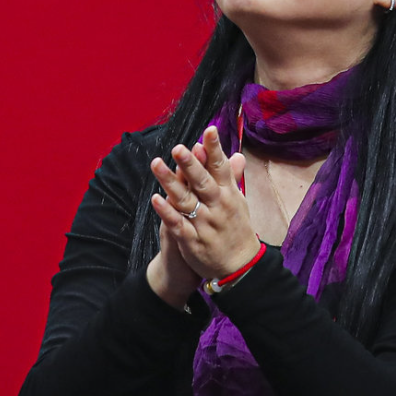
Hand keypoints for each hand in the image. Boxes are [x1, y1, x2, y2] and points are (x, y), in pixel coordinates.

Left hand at [149, 126, 257, 281]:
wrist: (240, 266)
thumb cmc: (236, 228)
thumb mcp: (239, 201)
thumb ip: (232, 177)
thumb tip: (236, 154)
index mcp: (229, 194)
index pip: (221, 167)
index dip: (215, 148)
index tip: (209, 130)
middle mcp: (217, 207)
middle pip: (203, 182)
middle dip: (191, 164)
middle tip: (178, 147)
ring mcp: (205, 224)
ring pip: (186, 200)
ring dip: (171, 182)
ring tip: (156, 164)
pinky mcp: (193, 240)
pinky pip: (178, 224)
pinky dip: (167, 212)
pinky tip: (156, 199)